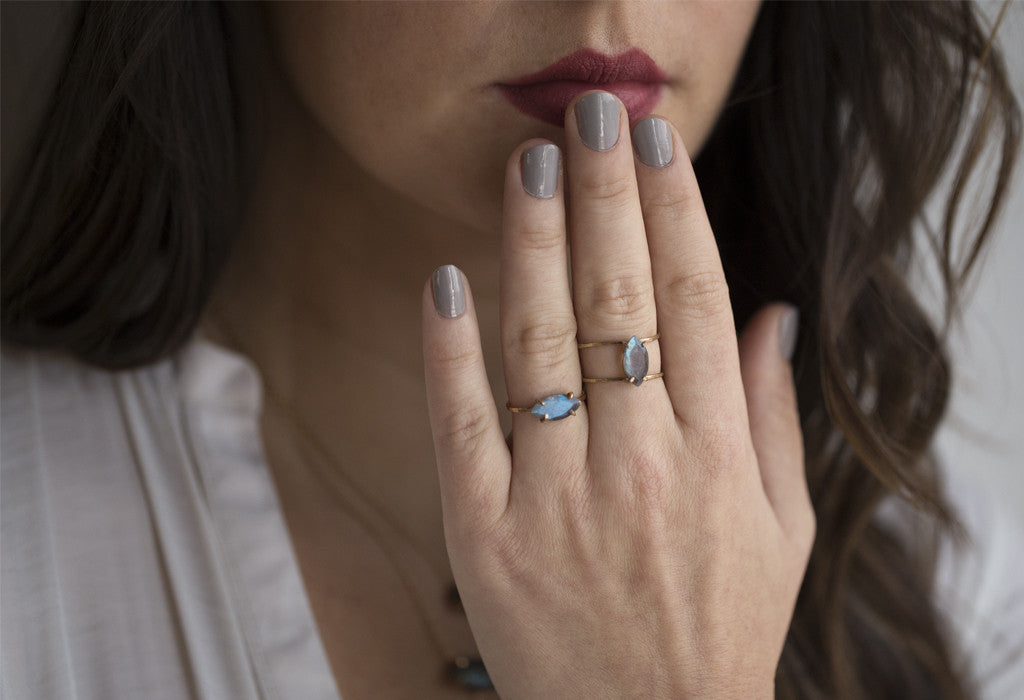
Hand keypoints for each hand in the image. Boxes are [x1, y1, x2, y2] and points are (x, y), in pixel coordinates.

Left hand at [422, 91, 813, 697]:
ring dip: (530, 244)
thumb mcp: (780, 529)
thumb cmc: (718, 627)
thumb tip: (771, 314)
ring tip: (525, 168)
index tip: (654, 147)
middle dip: (604, 197)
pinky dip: (450, 349)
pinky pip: (462, 425)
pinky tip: (446, 282)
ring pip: (540, 344)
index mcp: (717, 458)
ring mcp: (559, 499)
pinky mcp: (487, 535)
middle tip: (588, 120)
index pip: (696, 302)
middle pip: (620, 300)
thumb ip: (772, 417)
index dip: (676, 213)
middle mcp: (641, 466)